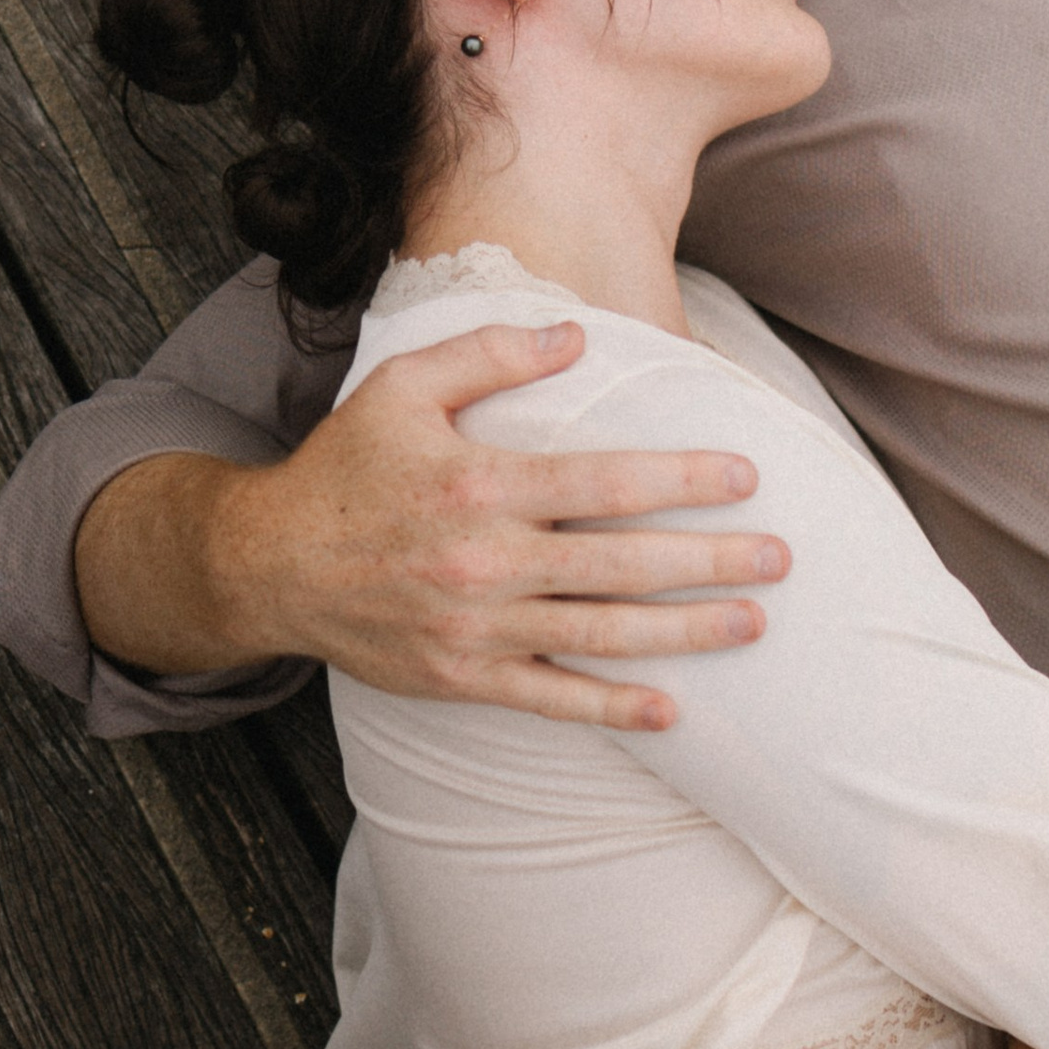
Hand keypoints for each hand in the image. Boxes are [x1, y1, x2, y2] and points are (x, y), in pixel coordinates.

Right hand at [86, 320, 790, 727]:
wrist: (267, 566)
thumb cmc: (346, 466)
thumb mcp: (404, 386)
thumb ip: (491, 353)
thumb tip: (577, 337)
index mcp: (479, 484)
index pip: (604, 483)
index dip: (682, 478)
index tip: (747, 474)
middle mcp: (485, 562)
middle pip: (621, 565)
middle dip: (710, 561)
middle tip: (781, 558)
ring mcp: (476, 628)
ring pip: (602, 635)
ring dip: (685, 632)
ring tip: (753, 623)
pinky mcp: (462, 677)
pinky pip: (551, 698)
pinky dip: (613, 708)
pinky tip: (673, 711)